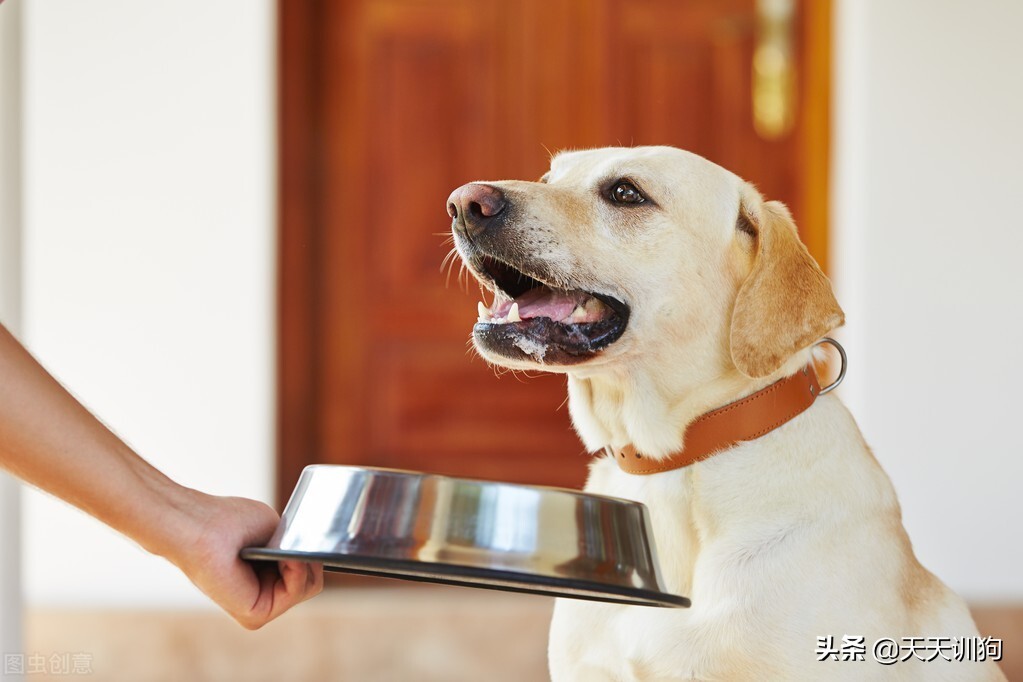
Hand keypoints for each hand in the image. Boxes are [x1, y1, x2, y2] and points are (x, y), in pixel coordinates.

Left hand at [164, 492, 323, 629]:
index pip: (305, 572)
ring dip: (302, 563)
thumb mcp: (276, 531)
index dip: (310, 553)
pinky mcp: (255, 615)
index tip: (304, 536)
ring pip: (307, 588)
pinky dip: (296, 572)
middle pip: (310, 582)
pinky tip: (281, 558)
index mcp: (265, 574)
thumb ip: (293, 549)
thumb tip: (310, 559)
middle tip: (289, 544)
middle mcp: (262, 592)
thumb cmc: (230, 521)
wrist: (202, 527)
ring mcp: (260, 606)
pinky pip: (294, 593)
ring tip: (281, 549)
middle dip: (309, 559)